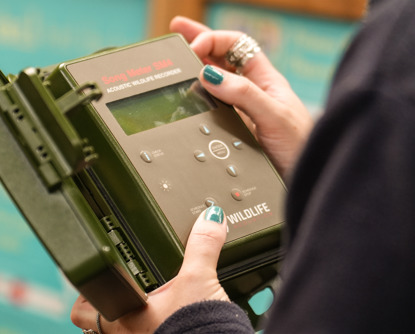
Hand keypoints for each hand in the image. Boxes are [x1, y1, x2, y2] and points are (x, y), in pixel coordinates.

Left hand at [70, 206, 229, 332]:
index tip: (92, 278)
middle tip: (118, 288)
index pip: (82, 311)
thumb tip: (209, 219)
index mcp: (123, 317)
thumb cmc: (199, 326)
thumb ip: (202, 246)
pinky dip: (152, 328)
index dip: (84, 293)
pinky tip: (167, 319)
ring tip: (144, 302)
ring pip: (119, 333)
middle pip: (96, 324)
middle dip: (105, 305)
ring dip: (128, 318)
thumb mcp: (199, 279)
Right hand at [170, 16, 312, 176]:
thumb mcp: (274, 116)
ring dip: (194, 70)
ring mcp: (240, 112)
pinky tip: (182, 101)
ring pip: (213, 83)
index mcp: (264, 80)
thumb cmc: (301, 148)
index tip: (193, 47)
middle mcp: (250, 93)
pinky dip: (194, 101)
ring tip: (174, 61)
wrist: (303, 182)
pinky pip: (209, 109)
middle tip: (175, 30)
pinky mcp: (231, 133)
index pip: (237, 45)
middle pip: (221, 58)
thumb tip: (208, 74)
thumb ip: (244, 94)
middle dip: (199, 41)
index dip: (214, 39)